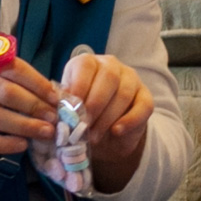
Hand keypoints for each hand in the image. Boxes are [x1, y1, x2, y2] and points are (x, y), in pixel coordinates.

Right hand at [0, 42, 57, 164]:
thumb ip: (13, 74)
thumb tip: (52, 95)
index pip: (12, 68)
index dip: (37, 83)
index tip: (55, 98)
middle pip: (4, 93)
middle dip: (33, 106)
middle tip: (53, 118)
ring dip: (24, 126)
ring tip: (44, 133)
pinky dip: (4, 144)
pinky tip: (22, 145)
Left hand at [49, 48, 150, 195]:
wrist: (105, 134)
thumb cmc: (80, 117)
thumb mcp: (68, 110)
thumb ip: (62, 109)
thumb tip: (55, 114)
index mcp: (87, 64)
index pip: (85, 66)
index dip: (78, 87)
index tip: (71, 110)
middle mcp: (111, 66)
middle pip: (109, 76)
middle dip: (94, 103)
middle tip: (83, 126)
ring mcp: (131, 80)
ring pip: (124, 93)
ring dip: (108, 117)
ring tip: (94, 137)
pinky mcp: (145, 97)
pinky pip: (143, 106)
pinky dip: (129, 120)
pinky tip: (116, 132)